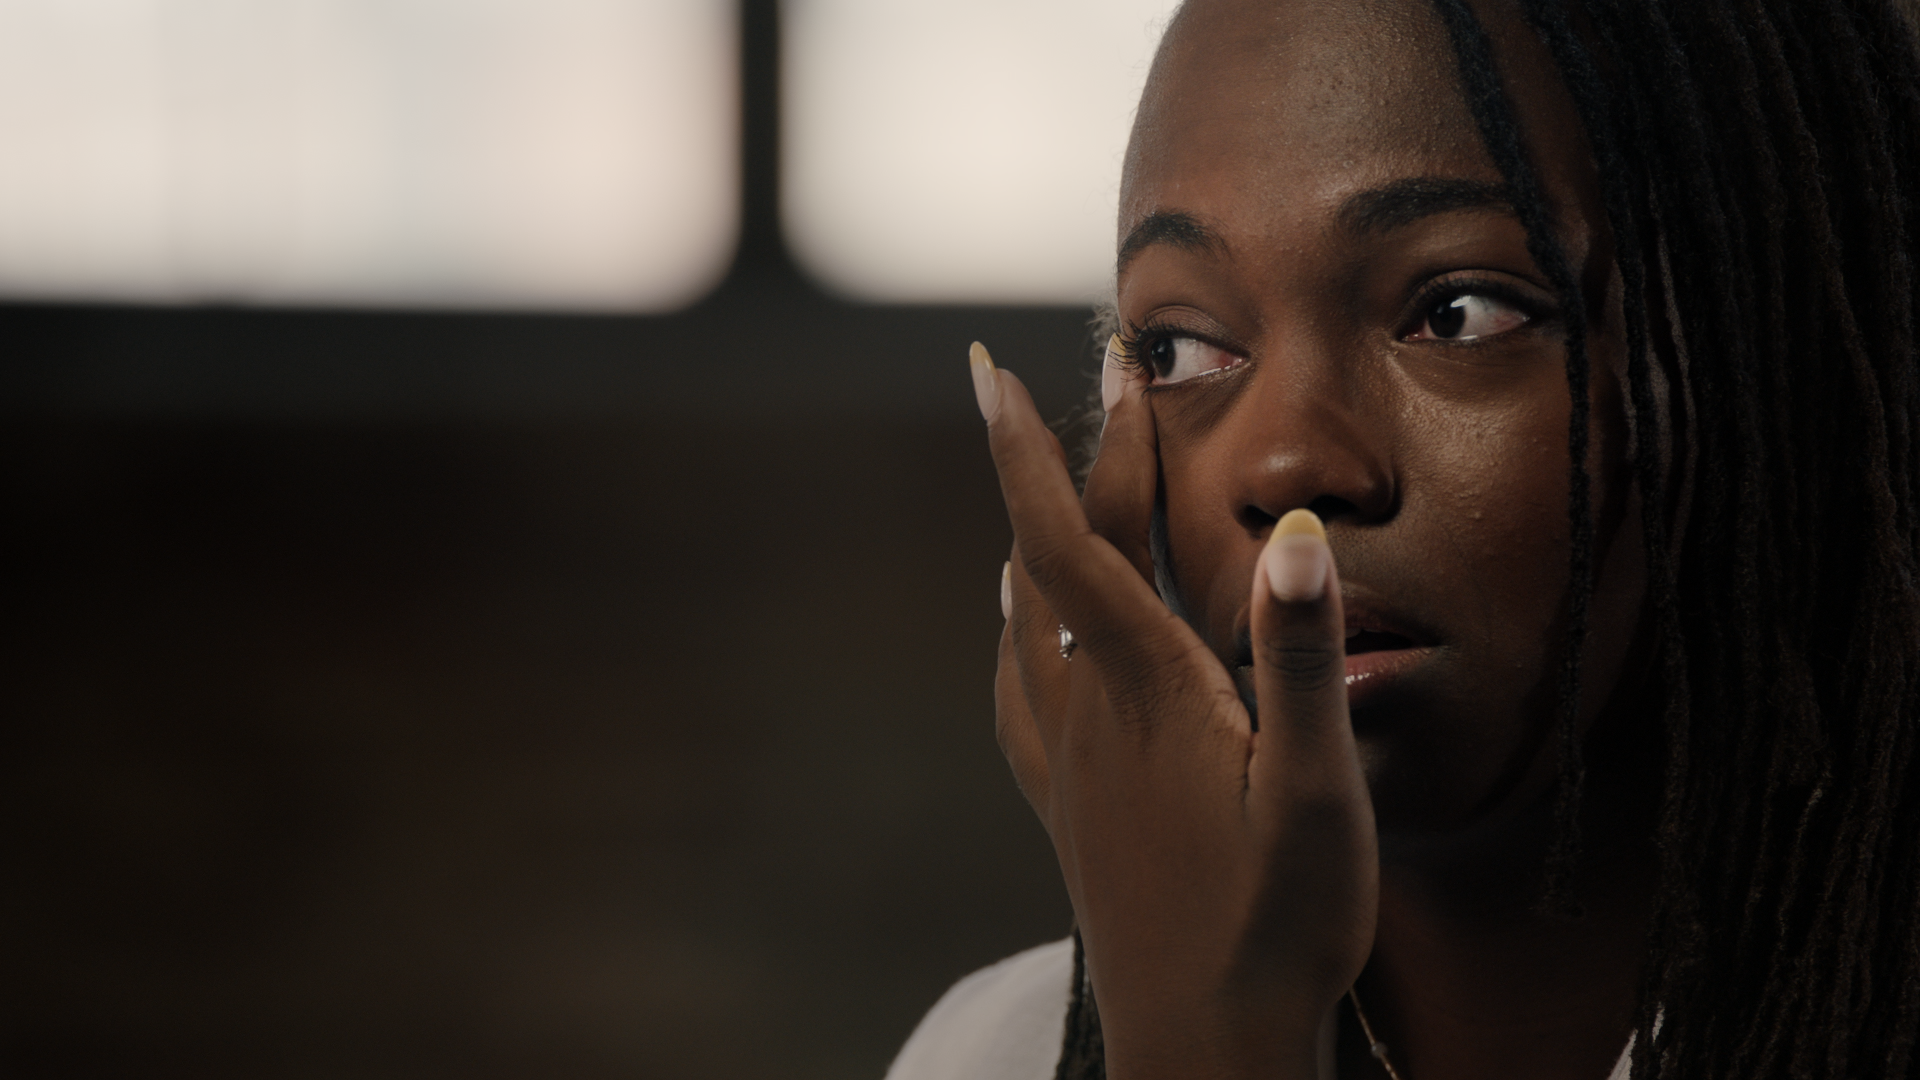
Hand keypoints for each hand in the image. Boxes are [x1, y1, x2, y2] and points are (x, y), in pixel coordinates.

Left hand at [973, 341, 1377, 1079]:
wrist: (1204, 1048)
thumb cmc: (1278, 927)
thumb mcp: (1314, 797)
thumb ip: (1303, 664)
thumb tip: (1296, 538)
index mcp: (1144, 692)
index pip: (1069, 542)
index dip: (1030, 453)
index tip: (990, 370)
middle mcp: (1088, 713)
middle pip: (1057, 561)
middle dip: (1063, 460)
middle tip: (1088, 373)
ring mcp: (1070, 762)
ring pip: (1030, 617)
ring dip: (1039, 533)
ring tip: (1046, 472)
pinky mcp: (1070, 806)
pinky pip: (1021, 689)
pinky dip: (1016, 626)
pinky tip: (1017, 623)